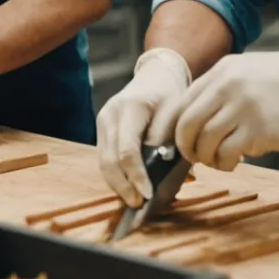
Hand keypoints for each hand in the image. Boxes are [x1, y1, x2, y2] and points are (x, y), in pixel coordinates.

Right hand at [96, 48, 192, 206]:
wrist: (156, 74)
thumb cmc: (169, 93)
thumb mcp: (175, 112)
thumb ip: (165, 141)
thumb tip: (156, 171)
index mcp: (130, 107)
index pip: (127, 150)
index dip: (136, 176)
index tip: (147, 194)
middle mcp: (110, 115)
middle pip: (109, 160)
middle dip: (123, 186)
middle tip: (138, 204)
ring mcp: (103, 123)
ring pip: (104, 162)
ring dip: (118, 184)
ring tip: (134, 200)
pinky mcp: (103, 130)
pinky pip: (106, 158)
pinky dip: (117, 175)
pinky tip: (130, 187)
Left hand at [161, 42, 278, 171]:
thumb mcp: (247, 72)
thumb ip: (220, 90)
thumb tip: (194, 120)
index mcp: (221, 72)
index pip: (181, 104)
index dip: (174, 129)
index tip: (179, 143)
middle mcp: (227, 87)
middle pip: (187, 125)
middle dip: (186, 147)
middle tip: (195, 157)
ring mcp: (242, 108)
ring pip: (205, 142)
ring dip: (207, 158)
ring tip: (220, 160)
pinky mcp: (259, 129)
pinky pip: (227, 154)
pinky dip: (225, 163)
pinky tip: (236, 162)